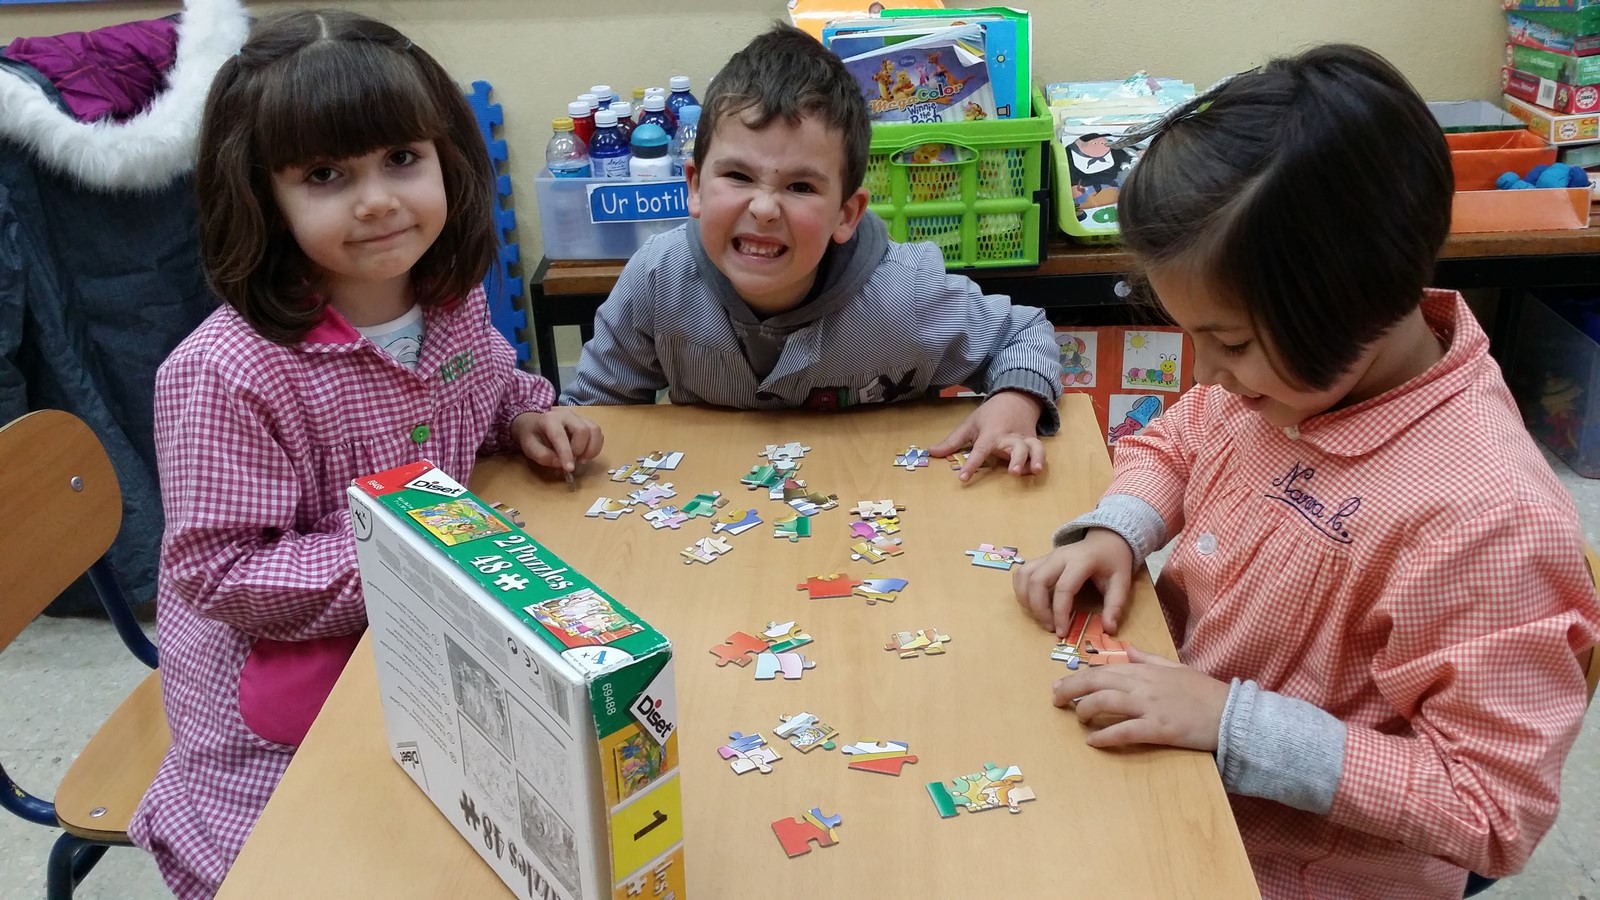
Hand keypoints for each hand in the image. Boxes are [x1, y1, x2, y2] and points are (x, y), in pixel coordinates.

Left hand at [510, 408, 603, 472]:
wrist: (534, 422)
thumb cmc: (531, 435)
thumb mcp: (529, 447)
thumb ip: (542, 456)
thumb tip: (560, 463)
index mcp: (549, 420)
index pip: (560, 436)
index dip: (566, 453)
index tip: (570, 469)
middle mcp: (567, 415)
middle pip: (583, 430)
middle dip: (580, 450)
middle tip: (574, 462)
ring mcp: (579, 417)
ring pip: (594, 430)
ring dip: (592, 449)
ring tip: (582, 459)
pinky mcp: (586, 422)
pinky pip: (598, 433)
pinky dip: (596, 446)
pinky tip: (586, 454)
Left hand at [929, 390, 1045, 480]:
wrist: (1016, 398)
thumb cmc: (989, 414)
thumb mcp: (969, 424)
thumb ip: (952, 441)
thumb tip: (931, 452)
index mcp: (990, 434)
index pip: (979, 451)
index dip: (971, 464)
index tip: (963, 478)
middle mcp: (1009, 438)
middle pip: (1015, 447)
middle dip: (1017, 459)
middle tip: (1013, 472)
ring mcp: (1023, 440)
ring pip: (1033, 448)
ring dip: (1035, 459)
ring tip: (1035, 471)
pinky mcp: (1033, 442)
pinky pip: (1040, 450)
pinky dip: (1041, 459)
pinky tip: (1038, 470)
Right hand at [1013, 528, 1132, 635]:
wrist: (1105, 540)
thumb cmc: (1113, 562)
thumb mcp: (1122, 582)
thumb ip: (1115, 605)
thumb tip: (1108, 629)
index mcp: (1081, 561)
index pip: (1064, 588)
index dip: (1060, 613)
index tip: (1062, 632)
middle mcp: (1059, 556)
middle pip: (1037, 581)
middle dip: (1039, 608)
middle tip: (1050, 627)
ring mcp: (1047, 556)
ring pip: (1024, 576)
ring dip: (1027, 600)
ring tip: (1040, 617)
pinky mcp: (1040, 560)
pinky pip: (1022, 573)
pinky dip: (1021, 590)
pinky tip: (1032, 603)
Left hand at [1053, 646, 1229, 750]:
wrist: (1231, 713)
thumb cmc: (1204, 692)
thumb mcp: (1175, 667)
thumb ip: (1148, 658)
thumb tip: (1126, 648)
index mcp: (1145, 669)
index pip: (1104, 669)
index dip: (1079, 676)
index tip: (1061, 684)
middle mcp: (1143, 684)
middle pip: (1096, 683)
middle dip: (1071, 689)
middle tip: (1055, 699)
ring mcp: (1150, 706)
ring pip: (1105, 703)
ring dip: (1085, 711)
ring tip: (1077, 719)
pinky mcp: (1158, 729)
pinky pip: (1124, 731)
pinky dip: (1105, 736)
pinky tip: (1093, 741)